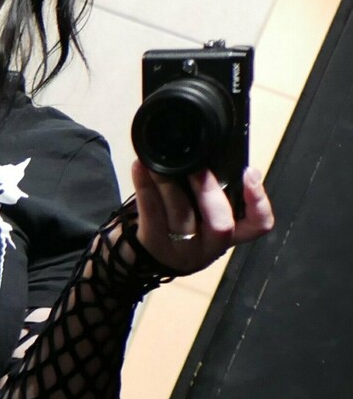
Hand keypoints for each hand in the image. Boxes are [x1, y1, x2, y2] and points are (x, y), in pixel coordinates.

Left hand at [130, 156, 275, 276]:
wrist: (147, 251)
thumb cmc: (186, 218)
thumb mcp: (207, 208)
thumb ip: (218, 186)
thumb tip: (214, 148)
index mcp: (232, 231)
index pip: (258, 223)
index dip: (259, 201)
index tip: (249, 172)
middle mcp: (210, 246)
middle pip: (220, 224)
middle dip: (209, 191)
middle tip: (197, 166)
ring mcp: (182, 250)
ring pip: (180, 216)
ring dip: (169, 183)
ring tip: (160, 160)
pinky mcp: (154, 247)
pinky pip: (151, 215)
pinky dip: (145, 187)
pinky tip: (140, 167)